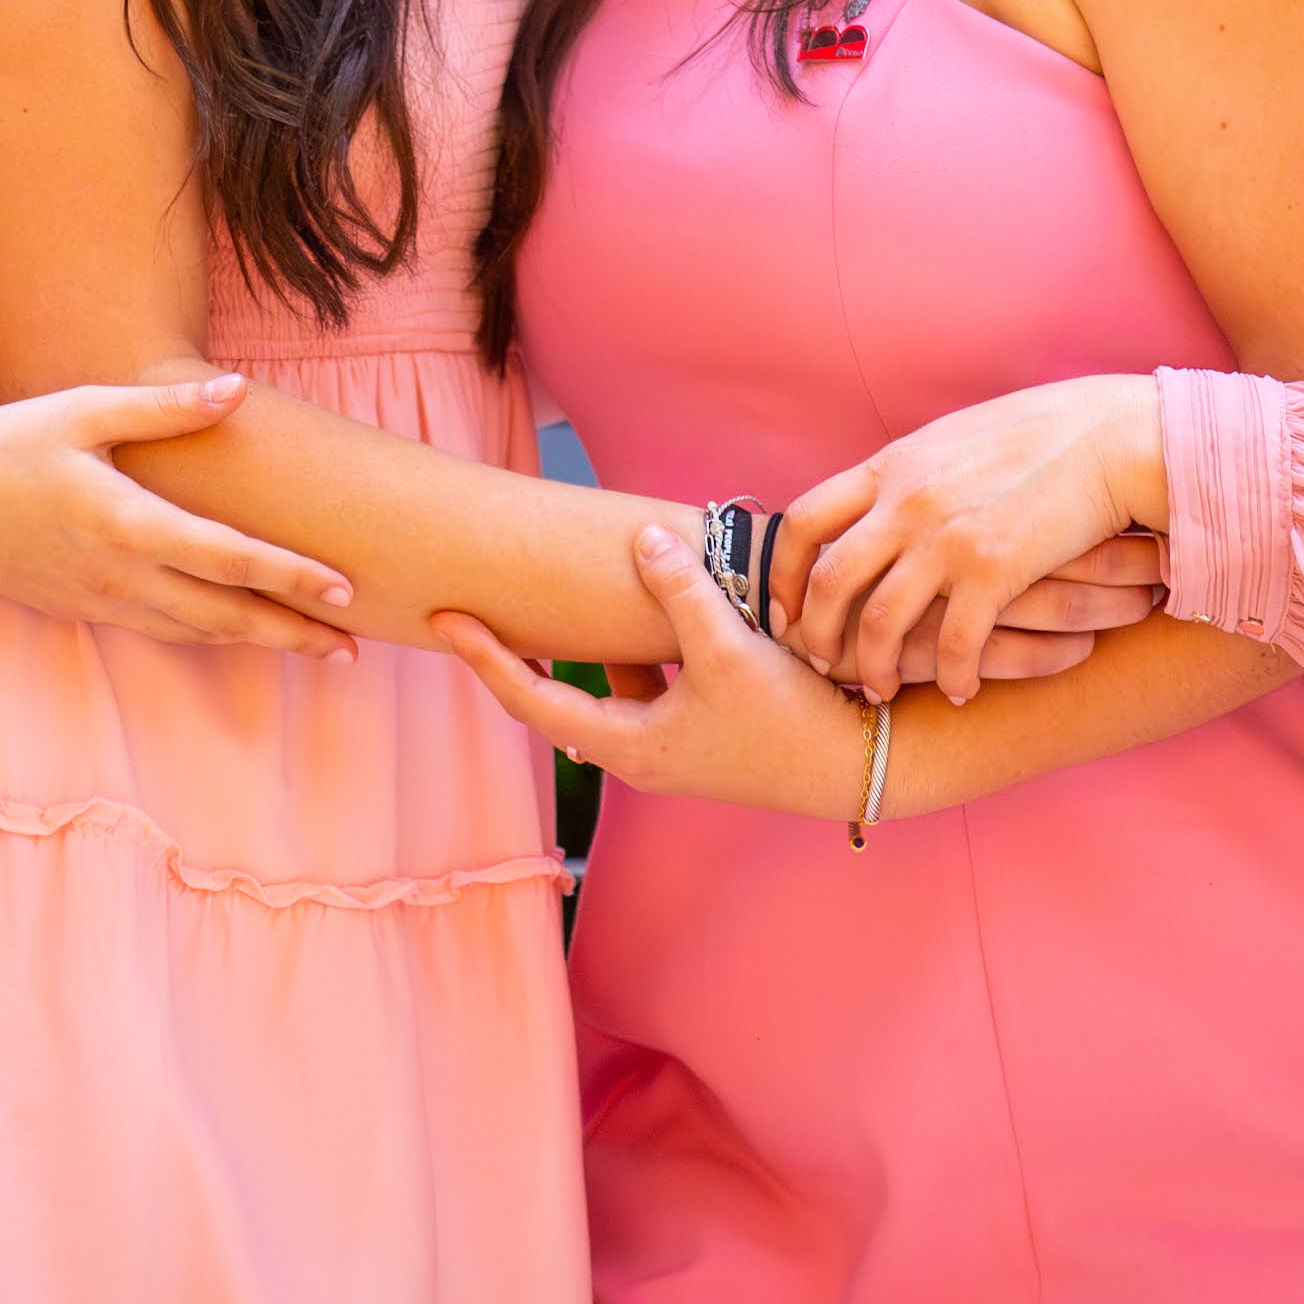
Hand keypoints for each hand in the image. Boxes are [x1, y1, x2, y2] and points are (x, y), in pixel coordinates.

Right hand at [0, 372, 357, 658]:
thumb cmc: (4, 446)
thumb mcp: (81, 411)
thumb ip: (162, 408)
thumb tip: (235, 392)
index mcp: (125, 523)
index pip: (226, 558)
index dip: (288, 575)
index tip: (342, 587)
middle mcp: (120, 574)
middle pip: (225, 614)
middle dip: (293, 632)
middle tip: (354, 645)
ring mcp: (103, 600)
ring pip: (197, 632)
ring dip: (260, 641)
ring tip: (318, 647)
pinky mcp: (87, 609)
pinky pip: (164, 629)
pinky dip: (212, 635)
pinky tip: (242, 631)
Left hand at [435, 523, 878, 817]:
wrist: (857, 766)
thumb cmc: (791, 718)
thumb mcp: (730, 650)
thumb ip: (681, 592)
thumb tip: (639, 537)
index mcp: (629, 745)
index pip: (533, 699)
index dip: (486, 657)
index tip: (446, 618)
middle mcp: (639, 753)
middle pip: (555, 699)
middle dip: (516, 652)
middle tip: (475, 606)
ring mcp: (669, 746)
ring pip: (603, 690)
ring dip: (578, 650)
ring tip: (546, 603)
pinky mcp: (699, 732)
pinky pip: (644, 686)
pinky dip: (630, 651)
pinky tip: (641, 611)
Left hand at [778, 375, 1164, 703]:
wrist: (1112, 437)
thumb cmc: (1042, 435)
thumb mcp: (954, 439)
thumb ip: (911, 472)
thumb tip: (880, 496)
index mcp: (893, 465)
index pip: (806, 521)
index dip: (783, 572)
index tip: (788, 609)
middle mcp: (908, 501)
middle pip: (828, 580)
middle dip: (817, 633)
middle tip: (823, 664)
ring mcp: (947, 537)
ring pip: (878, 622)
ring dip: (874, 667)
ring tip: (881, 691)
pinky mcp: (995, 570)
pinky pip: (953, 644)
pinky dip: (951, 677)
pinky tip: (961, 691)